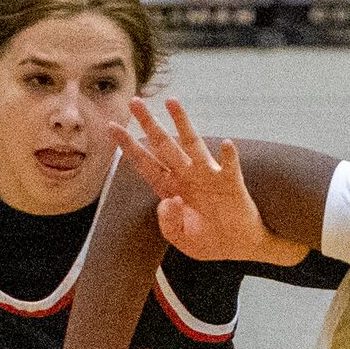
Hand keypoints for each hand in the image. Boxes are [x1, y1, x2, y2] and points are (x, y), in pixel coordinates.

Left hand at [110, 97, 300, 264]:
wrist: (237, 246)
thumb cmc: (208, 240)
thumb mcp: (181, 239)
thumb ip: (168, 223)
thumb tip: (169, 200)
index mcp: (170, 188)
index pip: (145, 163)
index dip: (129, 146)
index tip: (112, 127)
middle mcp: (186, 175)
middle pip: (164, 145)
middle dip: (149, 124)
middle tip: (135, 102)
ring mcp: (208, 176)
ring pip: (192, 144)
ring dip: (182, 123)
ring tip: (171, 102)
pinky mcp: (230, 183)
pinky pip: (229, 167)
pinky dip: (229, 156)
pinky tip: (226, 144)